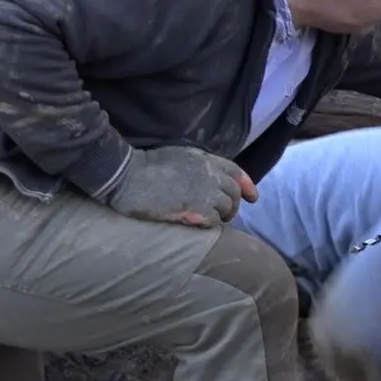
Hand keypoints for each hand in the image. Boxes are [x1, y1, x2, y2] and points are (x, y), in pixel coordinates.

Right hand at [105, 145, 256, 226]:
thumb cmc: (145, 166)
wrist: (127, 175)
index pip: (236, 171)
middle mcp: (210, 173)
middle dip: (234, 204)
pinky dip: (211, 224)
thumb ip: (197, 166)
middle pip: (234, 191)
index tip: (253, 197)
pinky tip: (200, 224)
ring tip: (212, 220)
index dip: (247, 185)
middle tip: (227, 214)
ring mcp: (206, 190)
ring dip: (222, 215)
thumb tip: (207, 179)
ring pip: (227, 207)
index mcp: (205, 159)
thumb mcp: (177, 156)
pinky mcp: (198, 207)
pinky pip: (215, 219)